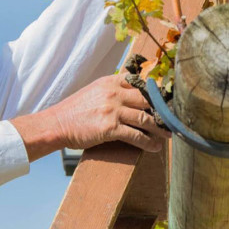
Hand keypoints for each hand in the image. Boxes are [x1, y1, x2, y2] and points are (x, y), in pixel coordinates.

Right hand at [10, 73, 170, 161]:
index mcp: (111, 81)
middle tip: (172, 119)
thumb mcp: (95, 91)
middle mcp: (113, 93)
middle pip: (148, 99)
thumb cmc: (75, 110)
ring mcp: (112, 110)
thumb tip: (134, 95)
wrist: (56, 124)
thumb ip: (113, 90)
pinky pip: (136, 135)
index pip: (140, 82)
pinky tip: (155, 147)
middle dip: (162, 110)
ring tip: (168, 135)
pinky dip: (148, 143)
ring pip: (145, 118)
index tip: (167, 100)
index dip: (156, 92)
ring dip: (160, 128)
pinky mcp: (110, 128)